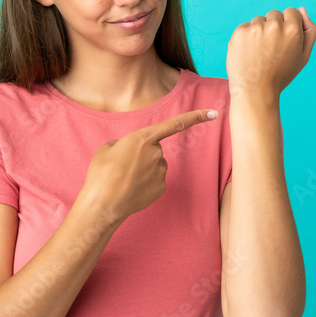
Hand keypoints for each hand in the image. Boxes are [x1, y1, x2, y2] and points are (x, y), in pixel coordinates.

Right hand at [80, 108, 217, 219]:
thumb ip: (123, 144)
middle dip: (142, 155)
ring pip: (155, 165)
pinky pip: (155, 180)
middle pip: (154, 149)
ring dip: (143, 169)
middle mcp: (156, 153)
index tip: (213, 113)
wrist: (103, 204)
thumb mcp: (107, 148)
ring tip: (124, 179)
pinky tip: (131, 189)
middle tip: (122, 166)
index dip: (196, 117)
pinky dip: (145, 183)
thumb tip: (129, 150)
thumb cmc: (101, 174)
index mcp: (142, 138)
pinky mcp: (161, 187)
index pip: (174, 124)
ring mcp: (161, 171)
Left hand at [226, 7, 315, 103]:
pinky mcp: (239, 33)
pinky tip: (249, 53)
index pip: (291, 12)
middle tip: (271, 50)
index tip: (284, 40)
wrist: (255, 91)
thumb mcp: (303, 56)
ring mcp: (255, 28)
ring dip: (259, 32)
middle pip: (274, 14)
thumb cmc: (281, 75)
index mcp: (293, 30)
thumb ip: (309, 31)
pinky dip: (247, 37)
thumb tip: (301, 9)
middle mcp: (274, 26)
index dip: (288, 26)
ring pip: (259, 20)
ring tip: (260, 53)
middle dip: (274, 27)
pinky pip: (245, 27)